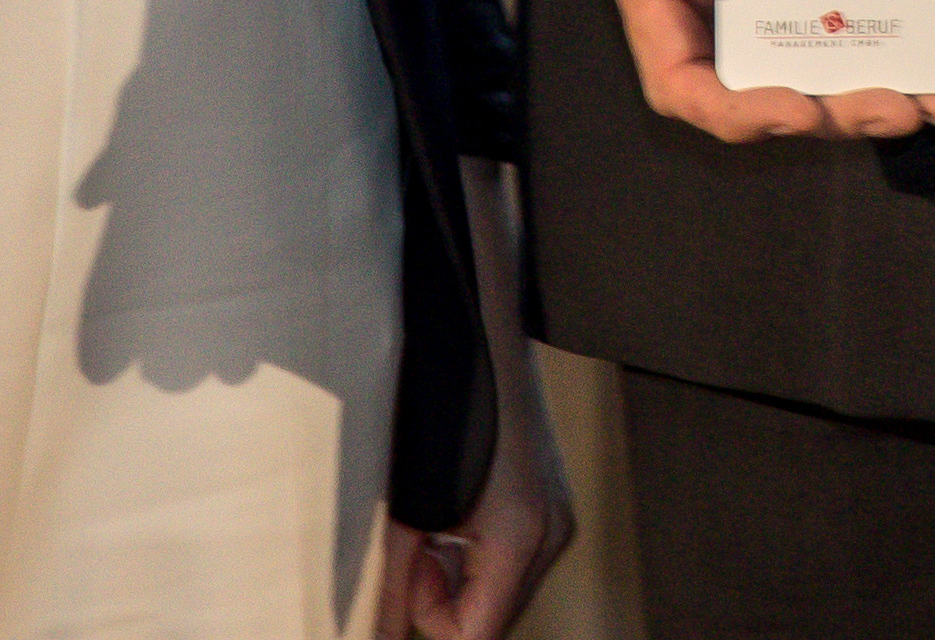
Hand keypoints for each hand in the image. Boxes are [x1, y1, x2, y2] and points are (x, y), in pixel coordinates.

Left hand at [381, 161, 574, 634]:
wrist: (481, 326)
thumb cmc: (443, 401)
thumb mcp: (407, 501)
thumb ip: (394, 577)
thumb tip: (376, 628)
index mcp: (521, 535)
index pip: (475, 634)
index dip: (427, 618)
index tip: (402, 578)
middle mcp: (552, 533)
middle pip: (493, 619)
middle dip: (443, 600)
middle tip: (412, 549)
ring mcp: (558, 517)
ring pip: (501, 593)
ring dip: (458, 579)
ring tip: (428, 529)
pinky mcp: (552, 503)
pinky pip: (510, 561)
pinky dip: (475, 557)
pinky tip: (452, 518)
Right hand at [598, 0, 934, 143]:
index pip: (678, 76)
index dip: (731, 110)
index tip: (792, 110)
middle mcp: (706, 0)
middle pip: (754, 90)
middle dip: (822, 112)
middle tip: (891, 106)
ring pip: (806, 73)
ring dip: (864, 98)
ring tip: (929, 105)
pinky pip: (845, 30)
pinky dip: (891, 59)